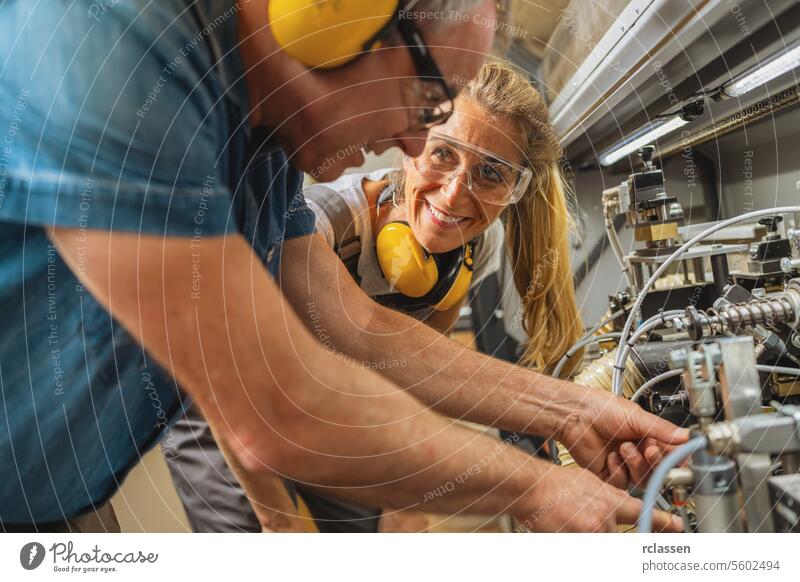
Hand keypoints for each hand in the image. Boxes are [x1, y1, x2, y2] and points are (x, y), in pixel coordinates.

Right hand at [514, 464, 682, 532]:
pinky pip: (588, 546)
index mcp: (610, 500)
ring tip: (572, 523)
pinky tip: (566, 529)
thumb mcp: (588, 481)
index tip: (678, 527)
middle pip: (621, 536)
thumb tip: (618, 506)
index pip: (644, 513)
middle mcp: (607, 517)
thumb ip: (608, 496)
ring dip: (590, 535)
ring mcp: (595, 531)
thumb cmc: (554, 484)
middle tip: (590, 524)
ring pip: (604, 540)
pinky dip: (579, 538)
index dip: (664, 523)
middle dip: (607, 533)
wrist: (533, 488)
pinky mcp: (581, 541)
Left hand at [556, 386, 688, 488]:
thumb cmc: (601, 408)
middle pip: (659, 471)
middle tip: (649, 449)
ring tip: (624, 448)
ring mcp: (625, 464)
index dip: (676, 460)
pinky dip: (618, 471)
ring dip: (635, 464)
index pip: (672, 455)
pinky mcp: (610, 473)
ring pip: (643, 479)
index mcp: (649, 437)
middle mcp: (639, 452)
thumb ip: (661, 429)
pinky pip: (622, 483)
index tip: (678, 458)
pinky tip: (611, 457)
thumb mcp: (636, 416)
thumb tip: (687, 435)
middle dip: (655, 462)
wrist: (575, 415)